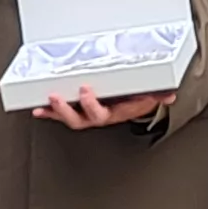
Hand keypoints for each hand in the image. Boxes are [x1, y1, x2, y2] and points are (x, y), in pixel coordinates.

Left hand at [31, 86, 170, 129]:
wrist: (134, 106)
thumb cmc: (137, 100)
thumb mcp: (149, 96)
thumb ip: (158, 94)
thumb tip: (169, 95)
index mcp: (112, 114)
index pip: (99, 114)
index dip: (90, 104)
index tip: (85, 89)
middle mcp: (96, 117)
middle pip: (78, 119)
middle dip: (65, 110)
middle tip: (56, 96)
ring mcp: (86, 115)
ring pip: (68, 118)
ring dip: (54, 112)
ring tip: (44, 103)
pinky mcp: (78, 110)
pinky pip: (61, 113)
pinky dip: (49, 112)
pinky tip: (39, 109)